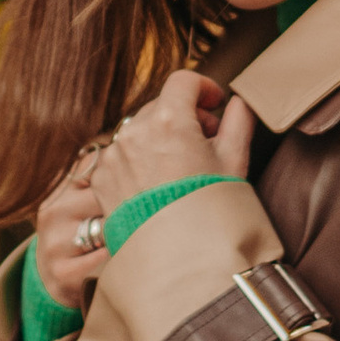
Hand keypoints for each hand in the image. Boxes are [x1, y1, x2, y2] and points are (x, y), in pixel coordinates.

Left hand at [29, 72, 253, 313]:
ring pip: (139, 130)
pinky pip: (120, 156)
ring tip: (180, 167)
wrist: (176, 259)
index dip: (203, 87)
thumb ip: (238, 123)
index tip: (214, 104)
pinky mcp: (101, 178)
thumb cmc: (209, 212)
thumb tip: (238, 104)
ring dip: (160, 138)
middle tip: (205, 140)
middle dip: (184, 116)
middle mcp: (135, 132)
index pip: (183, 81)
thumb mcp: (234, 163)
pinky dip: (138, 160)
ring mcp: (114, 156)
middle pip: (161, 106)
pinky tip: (157, 184)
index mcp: (170, 121)